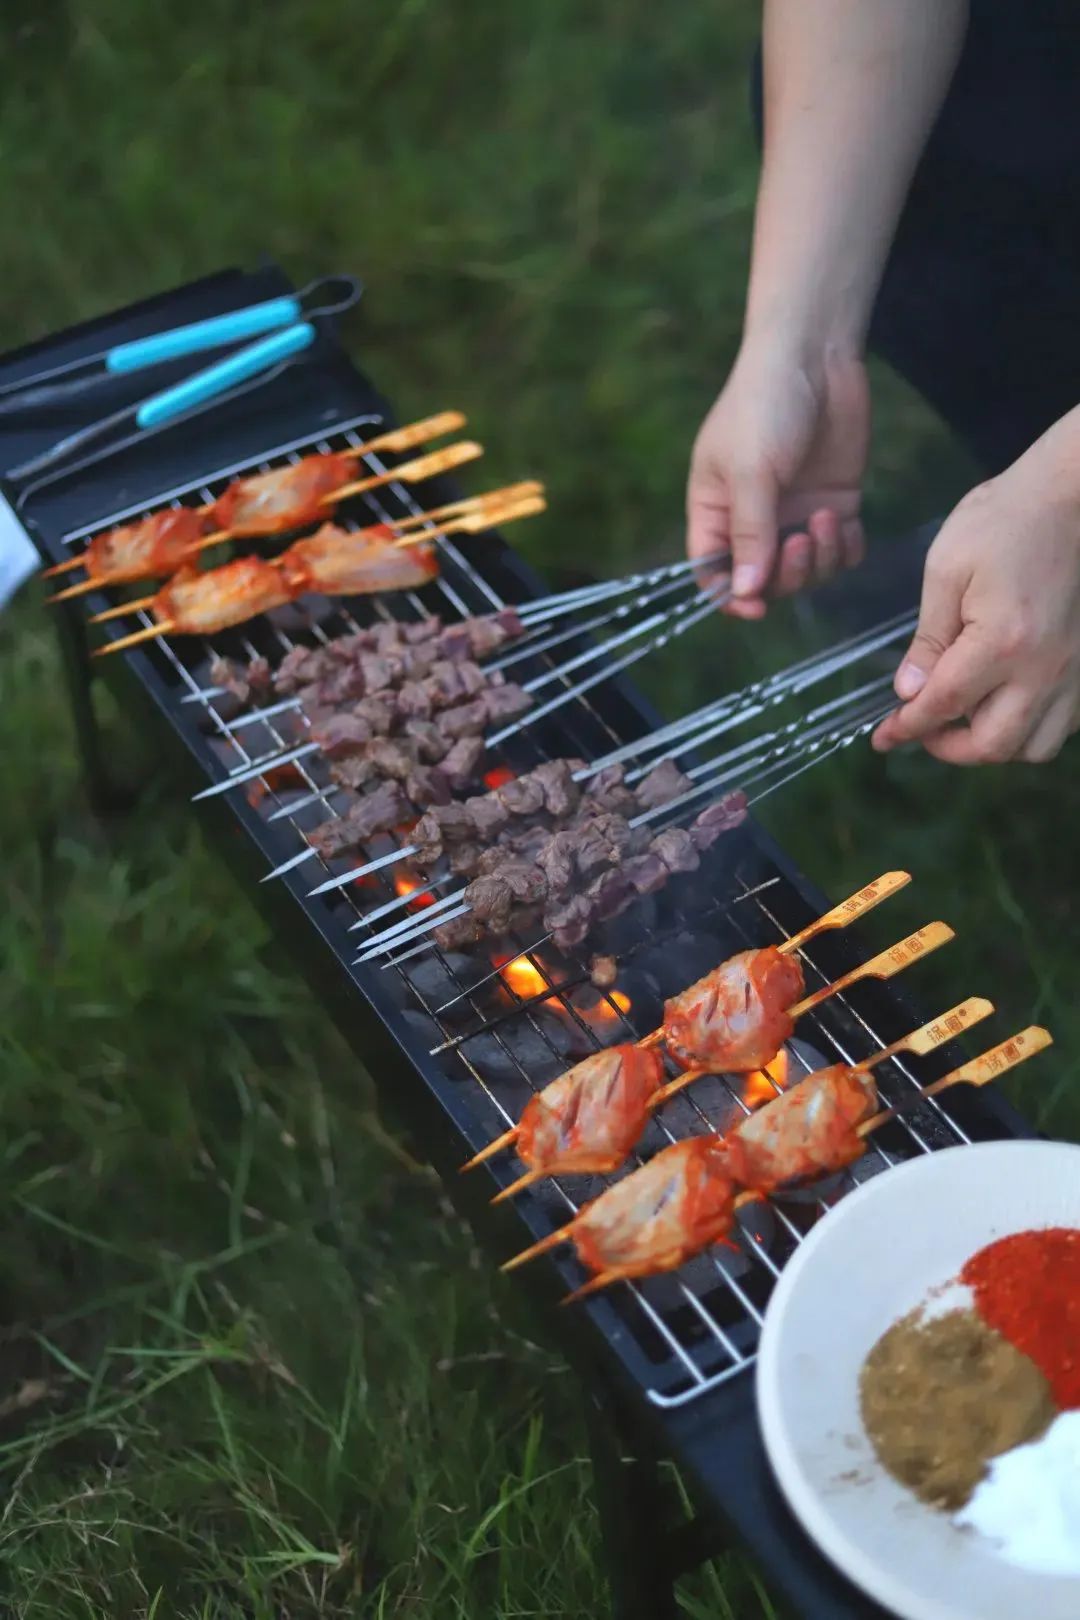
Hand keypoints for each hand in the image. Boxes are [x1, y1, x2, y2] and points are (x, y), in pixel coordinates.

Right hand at [686, 342, 869, 618]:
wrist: (815, 355)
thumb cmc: (765, 404)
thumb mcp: (751, 470)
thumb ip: (750, 534)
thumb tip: (744, 593)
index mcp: (716, 511)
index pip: (712, 573)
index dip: (730, 597)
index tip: (756, 605)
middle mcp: (754, 519)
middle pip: (764, 580)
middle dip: (786, 574)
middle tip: (801, 542)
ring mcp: (795, 513)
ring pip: (806, 571)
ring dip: (819, 559)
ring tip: (827, 518)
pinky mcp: (834, 502)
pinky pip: (840, 551)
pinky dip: (846, 549)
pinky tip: (848, 522)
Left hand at [873, 423, 1079, 764]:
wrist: (1070, 498)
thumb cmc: (1001, 522)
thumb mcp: (946, 571)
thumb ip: (928, 638)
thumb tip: (908, 692)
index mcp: (1001, 643)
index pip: (943, 706)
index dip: (907, 728)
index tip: (882, 738)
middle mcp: (1044, 668)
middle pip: (993, 745)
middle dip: (948, 748)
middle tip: (922, 728)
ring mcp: (1073, 672)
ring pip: (1033, 747)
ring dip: (992, 744)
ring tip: (965, 719)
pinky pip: (1063, 727)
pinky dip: (1030, 731)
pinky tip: (1006, 705)